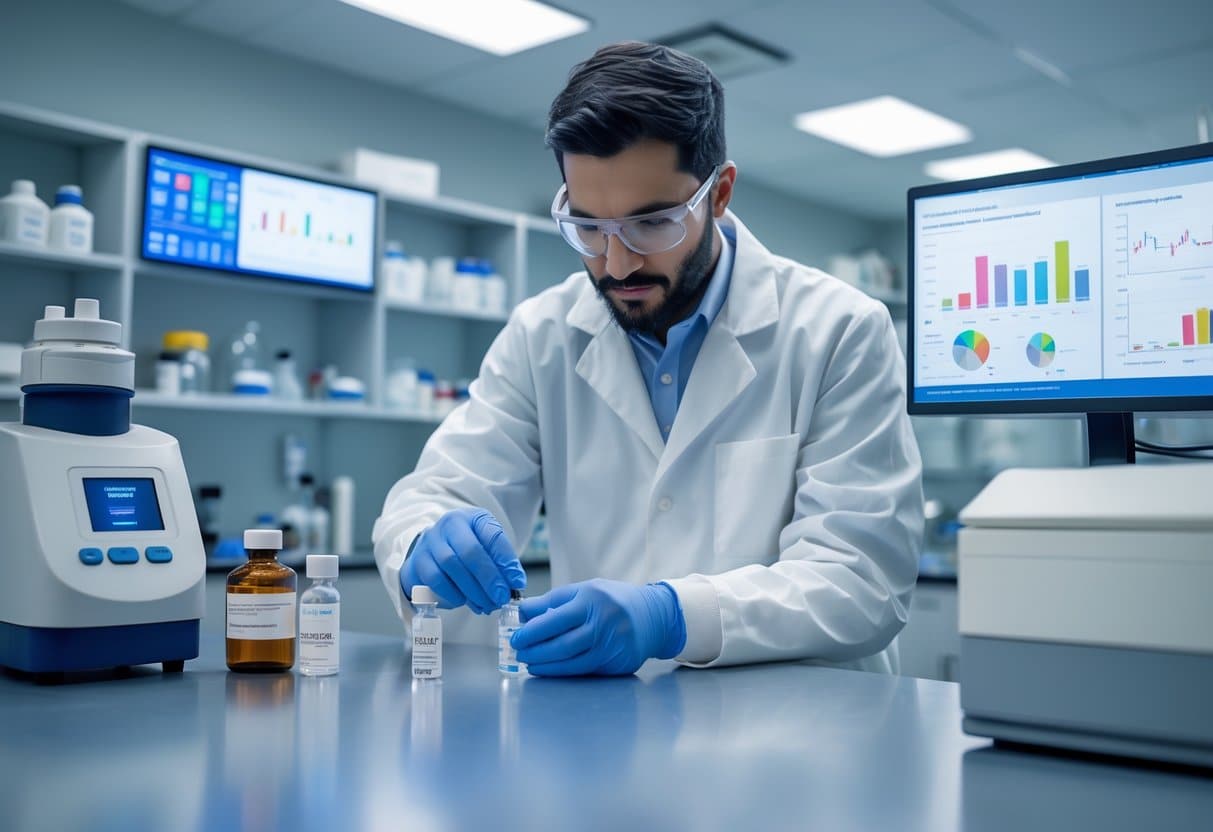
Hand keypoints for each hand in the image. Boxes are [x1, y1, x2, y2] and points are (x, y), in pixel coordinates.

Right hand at [401, 508, 525, 613]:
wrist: (434, 549)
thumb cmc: (467, 549)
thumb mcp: (488, 548)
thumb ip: (502, 564)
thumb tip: (515, 584)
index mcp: (474, 518)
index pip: (493, 536)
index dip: (506, 561)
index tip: (517, 583)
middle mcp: (450, 524)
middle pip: (470, 551)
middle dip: (489, 579)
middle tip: (501, 598)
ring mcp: (431, 540)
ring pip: (451, 565)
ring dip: (472, 590)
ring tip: (486, 604)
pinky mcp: (418, 560)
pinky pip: (435, 579)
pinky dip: (452, 593)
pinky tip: (463, 601)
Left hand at [511, 579, 686, 675]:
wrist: (653, 616)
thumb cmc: (613, 600)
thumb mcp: (584, 590)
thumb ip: (552, 601)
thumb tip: (522, 612)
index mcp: (592, 601)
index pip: (556, 620)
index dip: (532, 632)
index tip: (516, 637)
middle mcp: (603, 624)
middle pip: (562, 645)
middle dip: (536, 652)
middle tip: (519, 653)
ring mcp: (612, 647)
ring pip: (572, 663)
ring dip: (546, 666)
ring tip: (530, 663)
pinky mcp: (617, 664)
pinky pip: (584, 670)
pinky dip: (563, 672)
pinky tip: (549, 669)